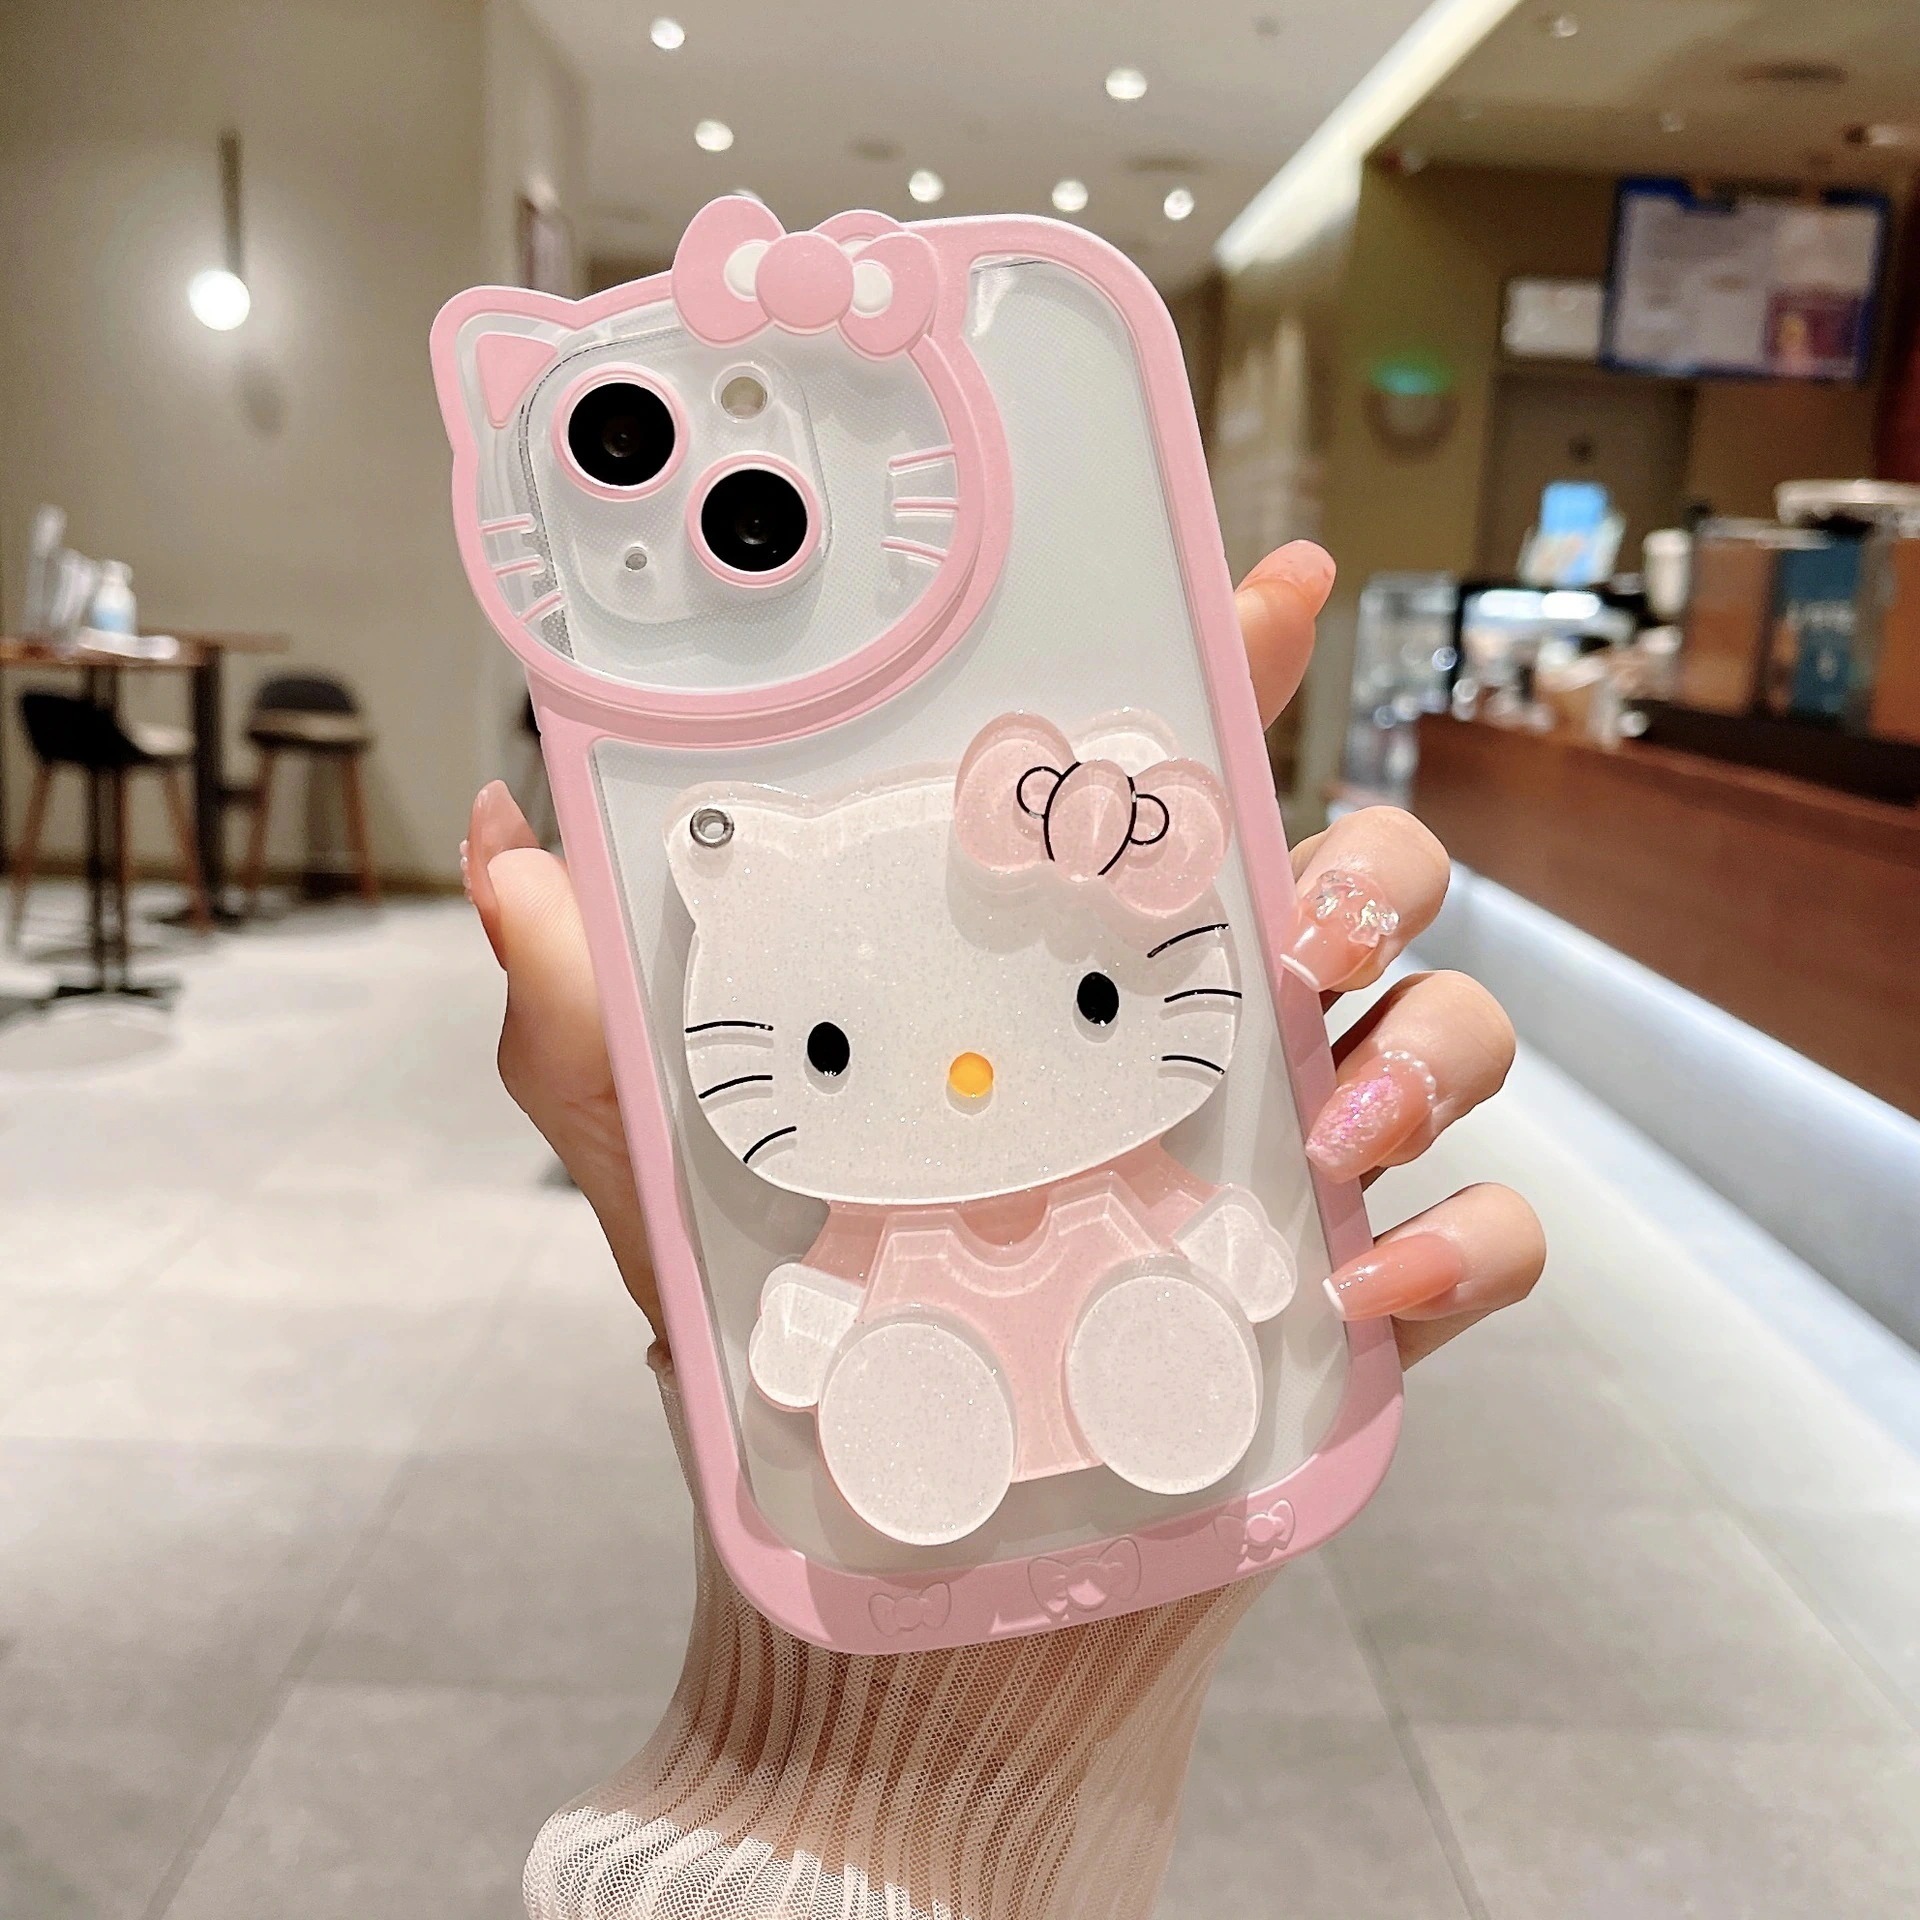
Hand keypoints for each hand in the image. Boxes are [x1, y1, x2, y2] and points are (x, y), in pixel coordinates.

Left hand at [464, 540, 1542, 1366]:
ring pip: (1453, 1027)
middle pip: (1361, 876)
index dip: (1236, 667)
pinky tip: (1357, 1287)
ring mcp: (1287, 1170)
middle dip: (1371, 860)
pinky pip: (1488, 1240)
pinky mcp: (1352, 1305)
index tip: (1275, 586)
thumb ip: (585, 997)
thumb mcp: (661, 1149)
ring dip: (1430, 1043)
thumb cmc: (794, 1338)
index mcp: (1061, 975)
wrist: (896, 1572)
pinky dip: (1458, 1246)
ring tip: (1333, 1126)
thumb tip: (505, 833)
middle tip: (1294, 922)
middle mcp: (1195, 1046)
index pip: (1171, 788)